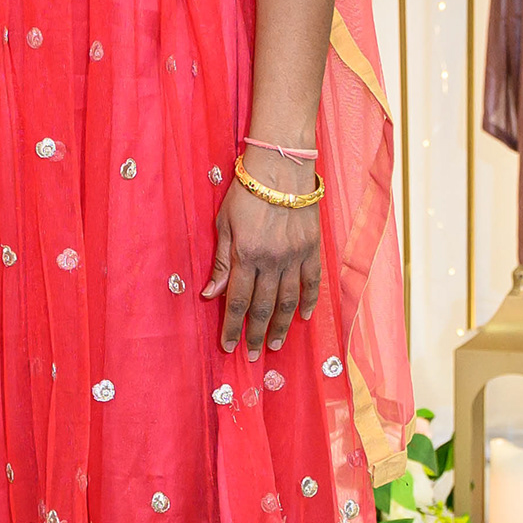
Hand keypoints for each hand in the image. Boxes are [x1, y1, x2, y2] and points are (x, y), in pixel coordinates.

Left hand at [204, 157, 324, 352]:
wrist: (282, 168)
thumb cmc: (246, 191)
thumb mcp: (224, 223)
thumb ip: (220, 261)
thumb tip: (210, 294)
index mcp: (245, 255)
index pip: (236, 300)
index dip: (231, 326)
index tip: (228, 347)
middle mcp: (271, 261)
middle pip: (262, 306)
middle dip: (254, 333)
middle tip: (250, 354)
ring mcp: (295, 257)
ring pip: (288, 301)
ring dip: (281, 326)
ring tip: (274, 344)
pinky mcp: (313, 249)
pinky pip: (313, 282)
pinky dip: (310, 302)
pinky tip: (305, 318)